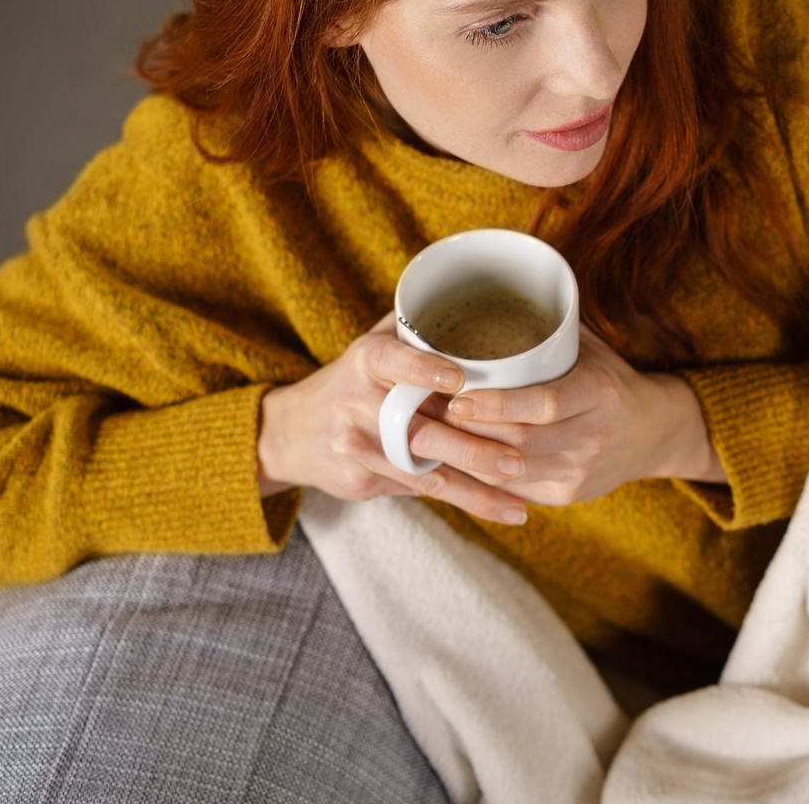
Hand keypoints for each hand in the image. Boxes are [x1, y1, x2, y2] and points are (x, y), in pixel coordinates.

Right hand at [257, 312, 533, 524]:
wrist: (290, 433)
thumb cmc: (354, 381)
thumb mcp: (374, 345)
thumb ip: (417, 329)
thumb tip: (480, 300)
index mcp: (365, 361)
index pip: (392, 359)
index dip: (423, 369)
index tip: (459, 379)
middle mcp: (357, 403)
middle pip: (416, 429)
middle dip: (470, 448)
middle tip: (516, 460)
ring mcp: (357, 446)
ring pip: (421, 470)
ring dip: (473, 489)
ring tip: (518, 500)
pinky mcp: (361, 481)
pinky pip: (419, 491)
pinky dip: (464, 502)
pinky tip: (502, 510)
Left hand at [441, 328, 721, 506]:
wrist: (653, 432)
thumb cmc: (607, 378)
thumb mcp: (588, 347)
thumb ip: (547, 325)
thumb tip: (490, 286)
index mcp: (600, 394)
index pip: (545, 404)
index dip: (497, 405)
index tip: (457, 397)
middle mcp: (593, 437)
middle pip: (521, 442)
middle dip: (469, 432)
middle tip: (426, 416)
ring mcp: (580, 472)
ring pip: (512, 473)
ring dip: (467, 458)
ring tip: (431, 438)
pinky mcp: (566, 495)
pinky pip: (514, 490)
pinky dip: (479, 478)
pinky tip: (453, 461)